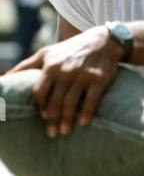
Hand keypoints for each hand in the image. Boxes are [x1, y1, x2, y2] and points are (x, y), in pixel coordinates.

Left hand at [8, 26, 122, 137]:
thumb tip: (3, 78)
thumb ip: (26, 65)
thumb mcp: (47, 53)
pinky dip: (86, 114)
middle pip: (54, 102)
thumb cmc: (70, 50)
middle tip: (52, 134)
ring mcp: (82, 76)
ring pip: (71, 104)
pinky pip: (91, 101)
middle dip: (51, 120)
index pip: (40, 93)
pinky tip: (83, 123)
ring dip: (66, 121)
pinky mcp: (98, 80)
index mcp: (51, 66)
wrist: (102, 41)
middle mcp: (65, 71)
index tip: (41, 117)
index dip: (39, 107)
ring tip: (64, 132)